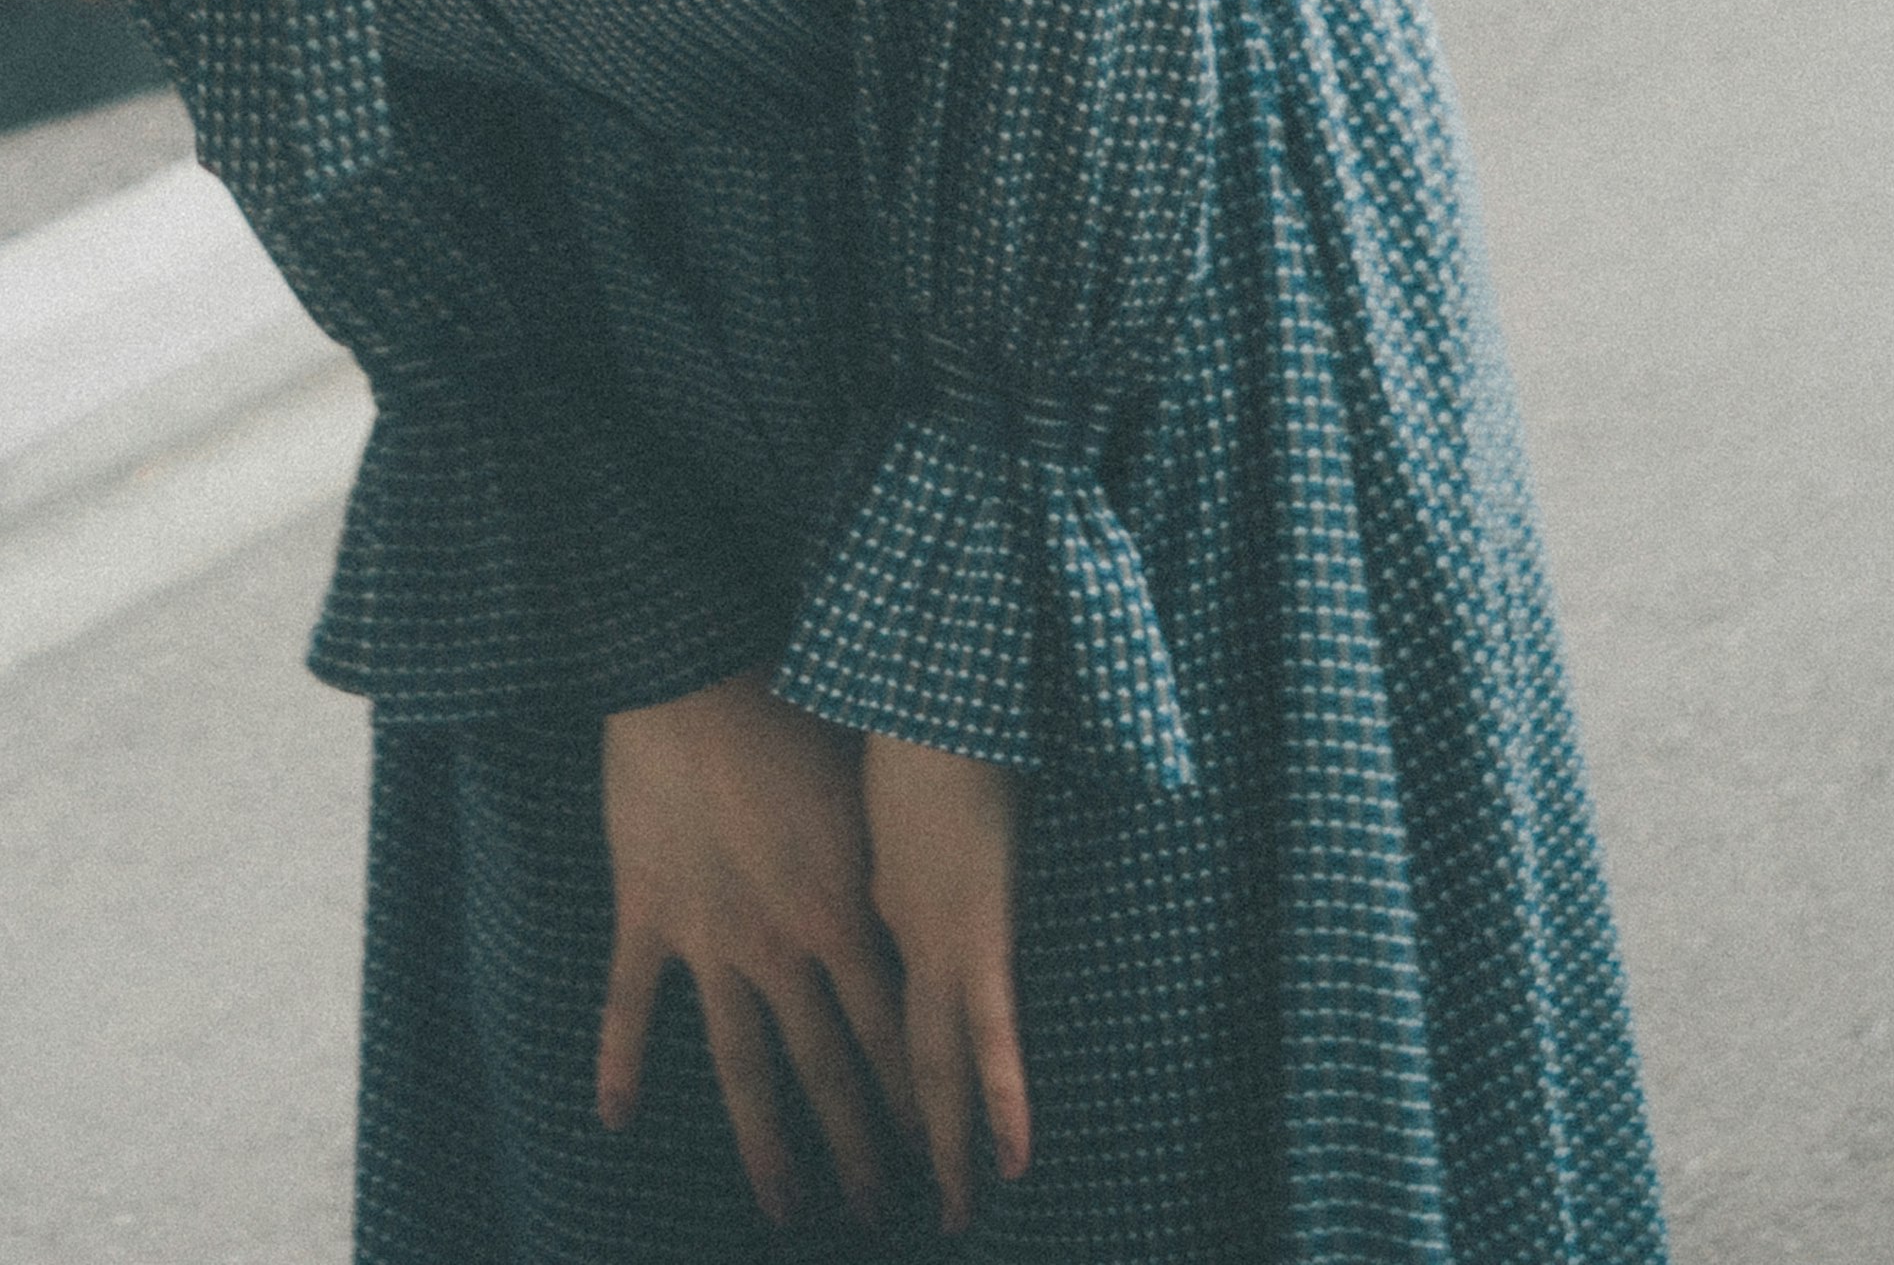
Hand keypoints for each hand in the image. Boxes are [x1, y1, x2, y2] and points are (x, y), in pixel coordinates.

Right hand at [595, 672, 905, 1229]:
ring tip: (787, 1211)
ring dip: (767, 1146)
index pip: (892, 1031)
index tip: (936, 1158)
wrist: (690, 673)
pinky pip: (631, 1005)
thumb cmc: (786, 706)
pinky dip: (620, 1064)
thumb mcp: (860, 781)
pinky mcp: (647, 915)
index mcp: (842, 911)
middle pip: (829, 1069)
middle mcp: (782, 945)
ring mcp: (710, 939)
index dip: (916, 1100)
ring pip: (743, 1065)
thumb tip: (934, 878)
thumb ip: (887, 849)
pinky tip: (615, 1123)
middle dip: (859, 1149)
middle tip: (876, 1215)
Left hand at [854, 733, 1031, 1232]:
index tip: (888, 1121)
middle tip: (907, 1208)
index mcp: (881, 895)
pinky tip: (1012, 1164)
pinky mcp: (975, 931)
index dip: (890, 1068)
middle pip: (907, 1054)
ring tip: (955, 1215)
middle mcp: (900, 931)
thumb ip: (899, 822)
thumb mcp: (890, 776)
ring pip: (938, 1064)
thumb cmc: (910, 712)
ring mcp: (936, 937)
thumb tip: (909, 830)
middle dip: (911, 1135)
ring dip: (948, 1145)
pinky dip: (1003, 1100)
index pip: (887, 1005)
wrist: (924, 682)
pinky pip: (992, 1035)